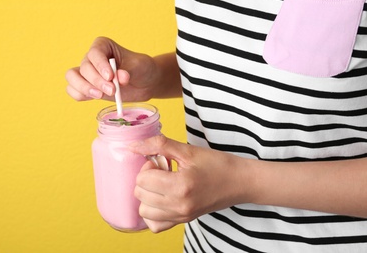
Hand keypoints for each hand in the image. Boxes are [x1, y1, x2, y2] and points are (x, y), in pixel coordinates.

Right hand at [65, 37, 157, 101]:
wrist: (145, 83)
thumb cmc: (142, 69)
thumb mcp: (139, 67)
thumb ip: (128, 71)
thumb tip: (120, 77)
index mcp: (103, 46)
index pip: (94, 53)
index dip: (100, 65)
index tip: (110, 76)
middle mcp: (92, 58)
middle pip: (84, 68)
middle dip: (97, 81)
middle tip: (113, 90)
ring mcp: (88, 73)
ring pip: (72, 77)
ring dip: (84, 88)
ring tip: (100, 96)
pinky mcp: (88, 87)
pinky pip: (74, 91)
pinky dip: (80, 95)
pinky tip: (95, 97)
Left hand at [129, 135, 252, 232]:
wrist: (239, 181)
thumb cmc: (217, 164)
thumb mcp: (188, 150)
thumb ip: (158, 145)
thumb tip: (132, 146)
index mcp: (180, 186)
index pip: (143, 179)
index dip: (149, 166)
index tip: (163, 162)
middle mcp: (179, 205)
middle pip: (140, 194)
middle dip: (147, 178)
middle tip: (164, 171)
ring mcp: (181, 216)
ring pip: (143, 211)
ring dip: (148, 195)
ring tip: (163, 185)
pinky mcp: (183, 221)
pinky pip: (155, 225)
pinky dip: (153, 212)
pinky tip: (163, 199)